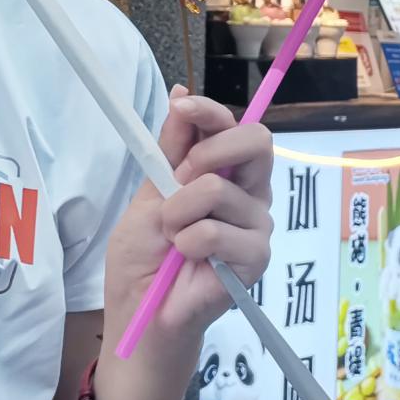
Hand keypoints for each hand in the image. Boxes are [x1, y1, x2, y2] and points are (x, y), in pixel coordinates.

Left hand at [104, 89, 273, 349]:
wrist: (142, 308)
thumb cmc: (144, 255)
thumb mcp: (149, 193)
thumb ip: (169, 149)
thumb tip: (180, 91)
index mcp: (222, 173)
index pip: (231, 126)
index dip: (210, 111)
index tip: (183, 106)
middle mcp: (247, 193)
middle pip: (255, 142)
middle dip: (206, 152)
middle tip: (178, 180)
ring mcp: (256, 224)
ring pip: (218, 188)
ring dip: (177, 211)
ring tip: (171, 237)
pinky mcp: (257, 257)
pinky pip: (215, 230)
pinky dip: (186, 242)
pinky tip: (185, 259)